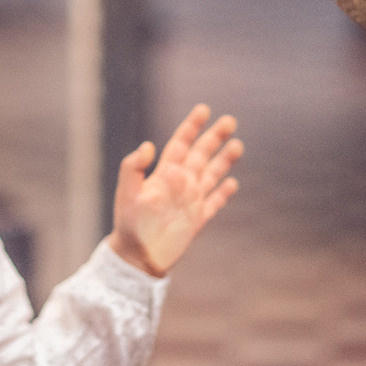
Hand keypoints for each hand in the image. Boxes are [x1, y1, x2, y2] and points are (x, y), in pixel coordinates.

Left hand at [108, 104, 242, 276]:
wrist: (137, 256)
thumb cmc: (128, 225)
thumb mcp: (128, 193)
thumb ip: (133, 168)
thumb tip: (148, 145)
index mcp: (165, 174)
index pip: (181, 144)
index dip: (191, 126)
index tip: (203, 109)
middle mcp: (180, 184)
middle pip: (201, 154)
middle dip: (215, 137)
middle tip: (230, 120)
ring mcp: (190, 201)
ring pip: (212, 174)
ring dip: (224, 160)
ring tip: (238, 145)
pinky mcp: (198, 219)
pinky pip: (214, 202)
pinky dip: (224, 193)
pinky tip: (232, 183)